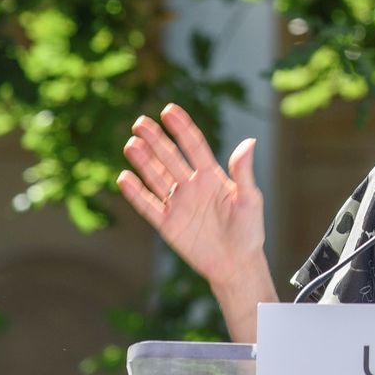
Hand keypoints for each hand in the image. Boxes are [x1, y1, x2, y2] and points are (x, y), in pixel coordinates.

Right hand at [118, 104, 264, 290]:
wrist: (237, 264)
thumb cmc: (249, 230)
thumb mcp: (250, 199)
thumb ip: (243, 172)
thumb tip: (249, 141)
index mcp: (212, 176)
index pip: (194, 146)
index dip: (182, 128)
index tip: (169, 110)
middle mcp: (192, 186)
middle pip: (170, 158)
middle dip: (156, 140)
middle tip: (141, 122)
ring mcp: (178, 204)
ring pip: (156, 178)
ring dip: (144, 161)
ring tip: (131, 144)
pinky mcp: (168, 225)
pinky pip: (148, 206)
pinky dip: (136, 193)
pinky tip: (124, 178)